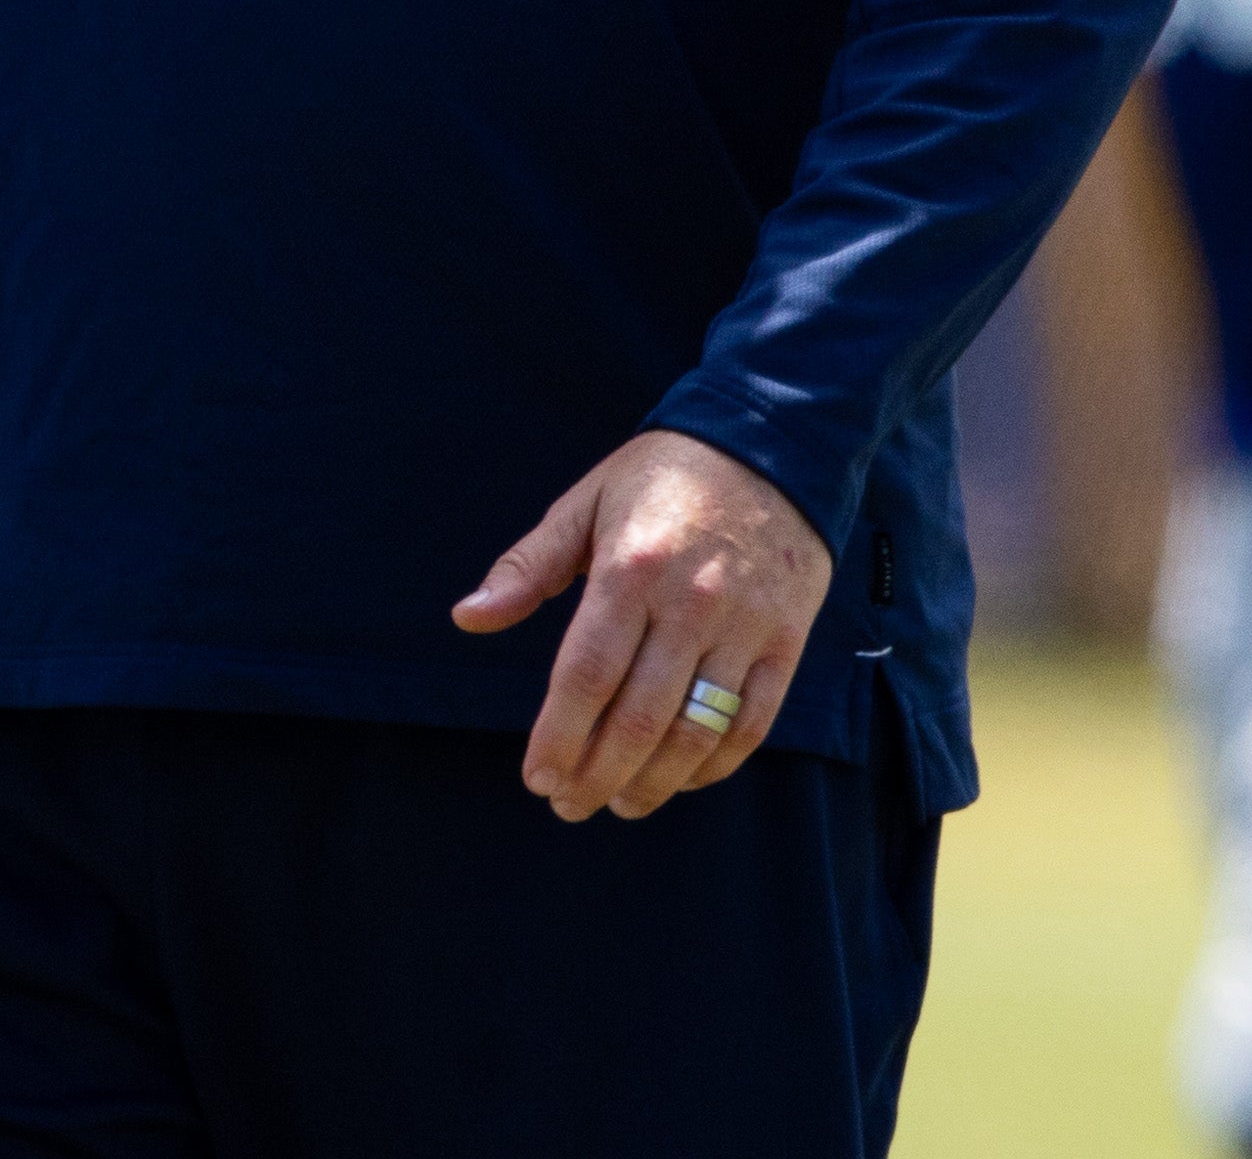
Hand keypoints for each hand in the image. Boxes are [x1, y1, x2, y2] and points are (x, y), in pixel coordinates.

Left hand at [454, 430, 832, 823]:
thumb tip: (466, 619)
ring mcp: (744, 627)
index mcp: (630, 570)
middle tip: (568, 805)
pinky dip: (714, 764)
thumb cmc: (660, 478)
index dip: (559, 736)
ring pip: (696, 731)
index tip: (536, 777)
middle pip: (639, 716)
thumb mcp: (584, 505)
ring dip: (654, 782)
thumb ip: (526, 568)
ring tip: (619, 803)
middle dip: (598, 773)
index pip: (586, 675)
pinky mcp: (785, 641)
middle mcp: (690, 604)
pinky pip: (752, 723)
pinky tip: (680, 779)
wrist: (769, 446)